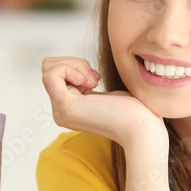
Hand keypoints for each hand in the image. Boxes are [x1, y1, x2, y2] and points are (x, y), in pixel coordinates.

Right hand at [41, 56, 166, 149]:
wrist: (141, 127)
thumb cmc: (132, 110)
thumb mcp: (103, 93)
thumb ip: (87, 83)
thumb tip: (79, 68)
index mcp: (68, 108)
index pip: (54, 73)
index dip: (75, 66)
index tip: (96, 78)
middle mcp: (60, 111)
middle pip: (48, 68)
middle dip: (72, 63)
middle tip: (94, 78)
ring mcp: (60, 110)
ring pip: (48, 69)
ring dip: (73, 65)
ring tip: (93, 81)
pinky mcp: (66, 106)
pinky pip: (51, 75)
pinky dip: (70, 69)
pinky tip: (90, 82)